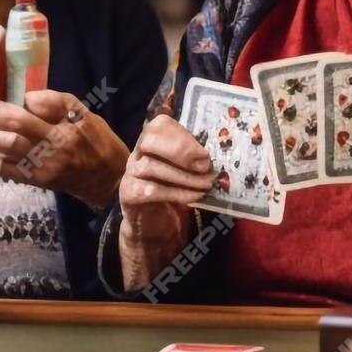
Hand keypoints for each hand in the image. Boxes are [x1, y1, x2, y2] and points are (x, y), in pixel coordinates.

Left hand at [0, 90, 129, 210]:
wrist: (109, 180)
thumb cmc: (98, 141)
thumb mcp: (86, 115)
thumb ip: (59, 102)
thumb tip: (28, 96)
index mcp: (61, 131)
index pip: (21, 116)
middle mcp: (48, 151)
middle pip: (8, 134)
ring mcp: (40, 168)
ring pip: (4, 153)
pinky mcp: (37, 181)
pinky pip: (8, 172)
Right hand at [114, 113, 210, 283]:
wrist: (152, 226)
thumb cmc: (174, 192)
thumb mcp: (187, 171)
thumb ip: (197, 158)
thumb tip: (223, 152)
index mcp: (154, 141)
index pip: (160, 125)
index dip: (183, 135)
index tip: (205, 152)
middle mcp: (138, 153)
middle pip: (150, 139)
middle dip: (179, 150)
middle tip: (205, 165)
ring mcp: (131, 173)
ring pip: (151, 166)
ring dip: (184, 176)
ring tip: (206, 184)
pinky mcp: (129, 195)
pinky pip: (150, 190)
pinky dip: (176, 193)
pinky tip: (194, 197)